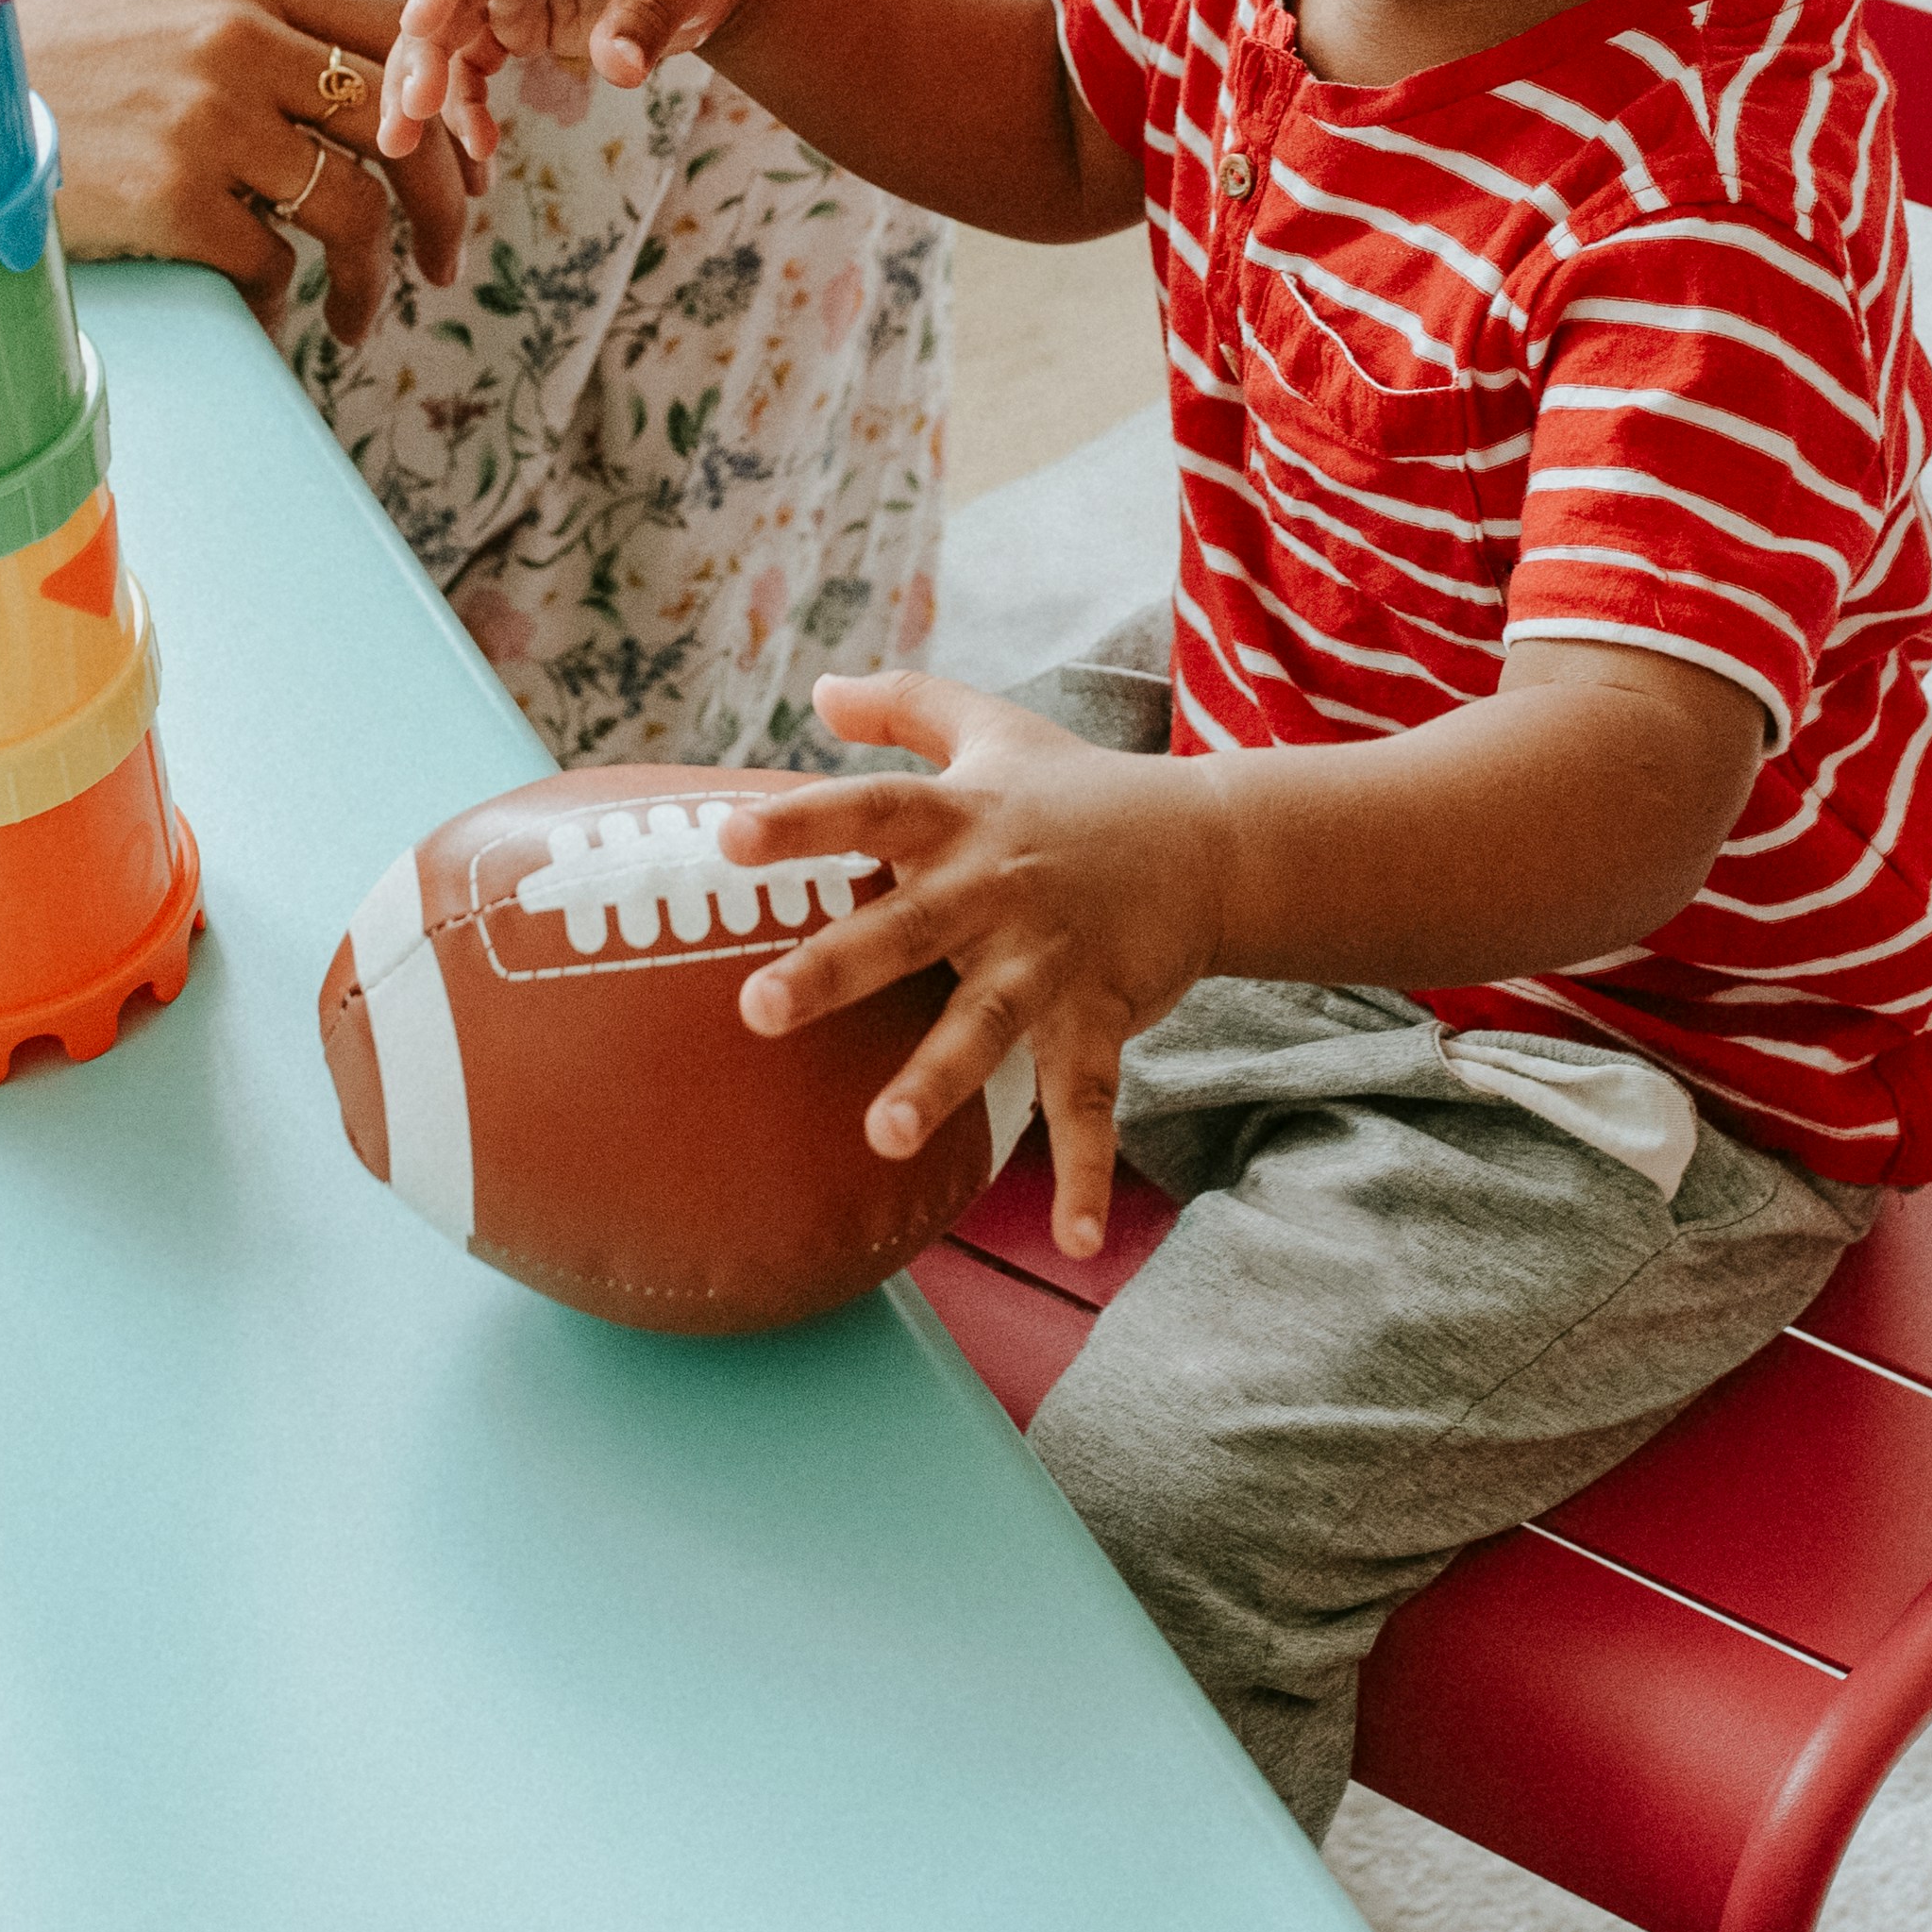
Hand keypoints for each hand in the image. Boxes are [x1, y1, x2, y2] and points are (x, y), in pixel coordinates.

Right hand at [9, 0, 475, 342]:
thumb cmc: (60, 65)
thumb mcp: (165, 3)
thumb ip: (265, 25)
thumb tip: (383, 92)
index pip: (398, 33)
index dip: (449, 108)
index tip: (466, 166)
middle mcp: (237, 32)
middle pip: (399, 122)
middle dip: (442, 204)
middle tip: (444, 258)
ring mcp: (206, 114)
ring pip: (354, 208)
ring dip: (373, 279)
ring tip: (357, 315)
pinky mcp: (171, 195)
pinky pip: (274, 266)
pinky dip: (286, 306)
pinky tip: (273, 319)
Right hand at [379, 0, 774, 167]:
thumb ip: (647, 15)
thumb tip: (619, 70)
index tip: (417, 24)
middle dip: (420, 53)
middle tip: (407, 114)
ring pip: (447, 36)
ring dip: (424, 88)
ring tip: (402, 146)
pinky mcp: (520, 28)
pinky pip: (475, 66)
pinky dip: (467, 105)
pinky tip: (477, 147)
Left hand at [719, 668, 1231, 1259]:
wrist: (1207, 841)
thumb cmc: (1075, 787)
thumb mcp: (990, 727)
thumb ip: (902, 707)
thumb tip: (816, 687)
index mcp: (957, 821)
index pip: (864, 813)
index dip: (798, 824)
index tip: (724, 837)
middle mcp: (994, 891)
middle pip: (903, 929)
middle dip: (833, 970)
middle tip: (757, 1008)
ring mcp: (1049, 962)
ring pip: (984, 1027)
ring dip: (935, 1082)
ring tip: (879, 1136)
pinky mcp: (1099, 1017)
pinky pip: (1088, 1104)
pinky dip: (1087, 1172)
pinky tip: (1079, 1244)